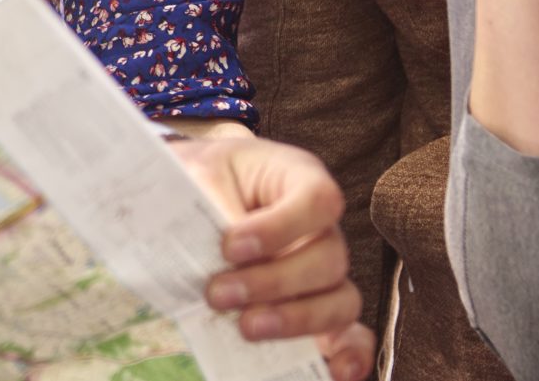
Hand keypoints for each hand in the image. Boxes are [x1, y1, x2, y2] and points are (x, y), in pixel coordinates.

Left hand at [176, 131, 371, 380]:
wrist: (189, 194)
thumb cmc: (200, 178)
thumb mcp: (199, 176)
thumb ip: (211, 209)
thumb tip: (213, 258)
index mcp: (297, 178)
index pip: (319, 200)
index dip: (282, 227)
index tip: (231, 246)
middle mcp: (319, 226)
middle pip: (330, 258)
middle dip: (274, 283)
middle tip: (218, 293)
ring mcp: (322, 270)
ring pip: (339, 300)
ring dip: (295, 321)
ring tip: (244, 328)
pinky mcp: (315, 307)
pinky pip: (349, 334)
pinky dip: (347, 355)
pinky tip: (331, 371)